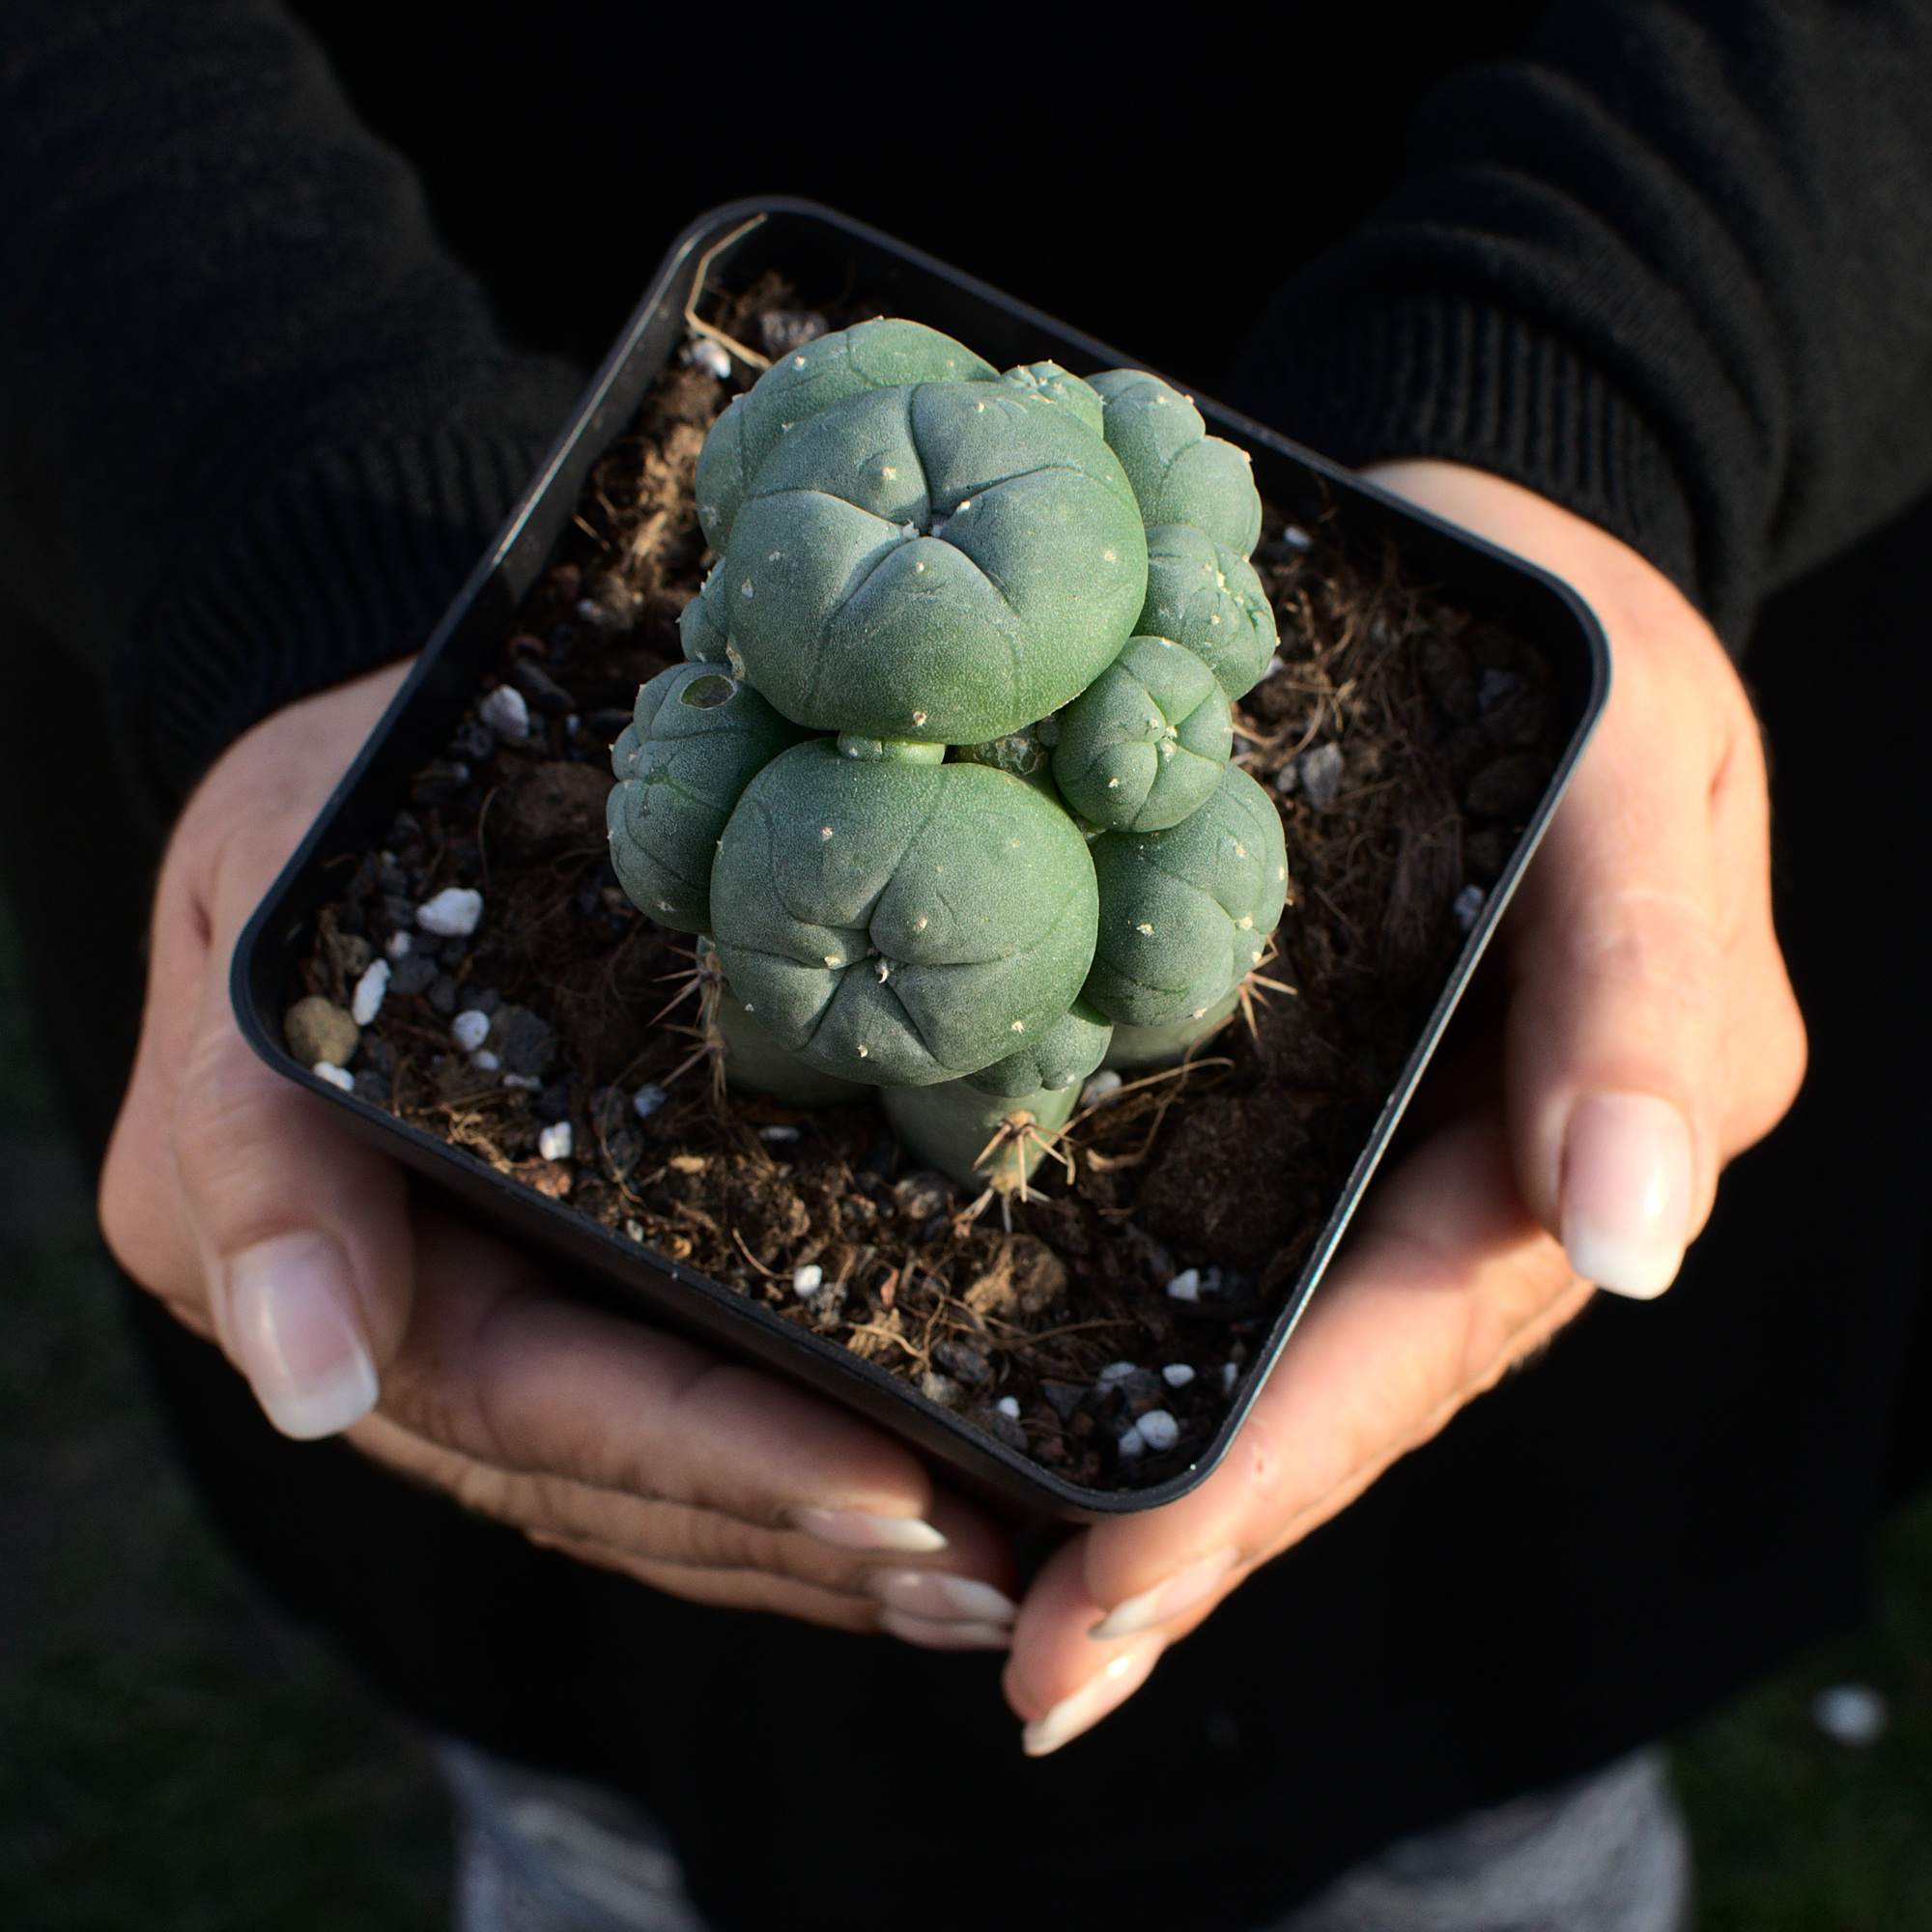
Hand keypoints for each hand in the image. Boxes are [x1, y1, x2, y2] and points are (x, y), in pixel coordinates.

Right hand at [98, 663, 1015, 1644]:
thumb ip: (253, 1149)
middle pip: (609, 1479)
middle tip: (995, 1570)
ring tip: (997, 1570)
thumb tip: (311, 1387)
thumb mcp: (264, 907)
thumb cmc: (331, 805)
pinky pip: (675, 1414)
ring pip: (650, 1483)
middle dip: (799, 1529)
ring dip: (814, 1542)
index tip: (890, 1488)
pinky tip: (922, 1498)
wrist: (382, 769)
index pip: (534, 1399)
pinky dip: (789, 1475)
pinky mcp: (569, 1286)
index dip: (713, 1454)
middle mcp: (399, 1327)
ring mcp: (489, 1317)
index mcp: (314, 1258)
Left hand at [1001, 460, 1807, 1752]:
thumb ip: (1649, 997)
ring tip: (1006, 1613)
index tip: (1103, 1607)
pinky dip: (1127, 1351)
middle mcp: (1476, 1185)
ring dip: (1153, 1496)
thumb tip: (1637, 1245)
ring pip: (1267, 1357)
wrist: (1481, 563)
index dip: (1263, 1484)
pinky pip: (1213, 1250)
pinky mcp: (1293, 1100)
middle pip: (1328, 1398)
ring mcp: (1380, 1156)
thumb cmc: (1577, 655)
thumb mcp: (1643, 774)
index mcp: (1581, 1142)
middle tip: (1030, 1675)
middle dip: (1188, 1544)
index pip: (1407, 1348)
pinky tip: (1025, 1426)